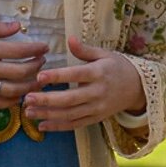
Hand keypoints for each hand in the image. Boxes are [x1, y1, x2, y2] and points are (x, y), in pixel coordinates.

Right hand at [0, 22, 48, 110]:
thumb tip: (19, 26)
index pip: (18, 50)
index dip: (35, 49)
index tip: (44, 47)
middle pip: (19, 72)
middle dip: (36, 66)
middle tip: (43, 61)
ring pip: (12, 90)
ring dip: (29, 86)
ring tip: (38, 79)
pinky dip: (12, 101)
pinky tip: (20, 94)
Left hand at [24, 35, 146, 131]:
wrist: (138, 88)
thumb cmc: (117, 67)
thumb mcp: (104, 54)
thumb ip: (85, 50)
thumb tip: (69, 39)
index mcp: (99, 73)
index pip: (76, 75)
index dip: (58, 77)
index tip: (39, 76)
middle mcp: (97, 92)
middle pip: (70, 99)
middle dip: (47, 100)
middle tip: (27, 98)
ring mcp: (97, 108)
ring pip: (70, 114)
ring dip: (48, 115)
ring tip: (28, 112)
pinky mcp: (96, 119)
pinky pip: (75, 125)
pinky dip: (59, 127)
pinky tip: (42, 125)